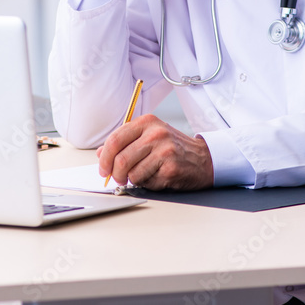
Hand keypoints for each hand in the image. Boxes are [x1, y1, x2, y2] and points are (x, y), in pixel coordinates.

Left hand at [96, 114, 213, 189]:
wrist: (203, 159)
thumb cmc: (173, 148)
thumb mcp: (148, 137)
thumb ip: (125, 142)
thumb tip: (101, 154)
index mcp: (147, 122)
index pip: (115, 139)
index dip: (104, 157)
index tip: (103, 168)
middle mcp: (156, 133)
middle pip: (121, 158)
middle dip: (115, 173)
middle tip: (117, 178)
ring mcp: (164, 150)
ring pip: (132, 172)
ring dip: (132, 180)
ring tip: (142, 176)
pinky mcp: (171, 167)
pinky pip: (146, 181)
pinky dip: (146, 183)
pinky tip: (156, 177)